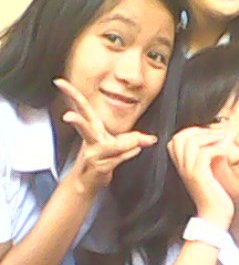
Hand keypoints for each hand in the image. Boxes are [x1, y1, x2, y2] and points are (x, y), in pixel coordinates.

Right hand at [54, 78, 156, 195]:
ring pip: (112, 145)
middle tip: (68, 116)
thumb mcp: (116, 145)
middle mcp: (91, 140)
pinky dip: (130, 154)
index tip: (59, 82)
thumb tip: (152, 139)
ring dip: (127, 144)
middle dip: (76, 121)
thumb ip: (134, 139)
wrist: (87, 182)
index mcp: (92, 128)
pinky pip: (119, 157)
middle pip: (83, 126)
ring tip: (138, 143)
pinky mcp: (99, 166)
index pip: (81, 107)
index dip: (71, 93)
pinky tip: (135, 150)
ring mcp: (93, 154)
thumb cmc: (100, 159)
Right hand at [167, 126, 233, 229]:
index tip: (210, 134)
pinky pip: (205, 153)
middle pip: (180, 137)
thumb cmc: (214, 196)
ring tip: (223, 140)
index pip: (176, 139)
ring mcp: (189, 171)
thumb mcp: (208, 173)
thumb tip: (216, 140)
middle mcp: (182, 167)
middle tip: (217, 134)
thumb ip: (207, 158)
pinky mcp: (199, 176)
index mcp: (182, 166)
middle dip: (199, 130)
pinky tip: (226, 153)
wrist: (214, 217)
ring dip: (210, 137)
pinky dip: (217, 148)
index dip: (192, 131)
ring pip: (191, 142)